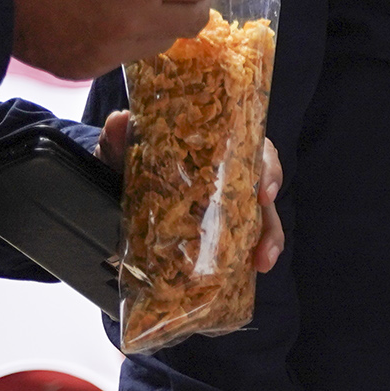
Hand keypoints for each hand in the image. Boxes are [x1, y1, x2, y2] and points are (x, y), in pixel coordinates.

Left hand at [98, 113, 286, 272]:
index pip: (255, 150)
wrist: (118, 188)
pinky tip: (254, 269)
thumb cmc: (131, 162)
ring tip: (263, 263)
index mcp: (218, 147)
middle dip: (271, 217)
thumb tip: (119, 121)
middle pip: (265, 187)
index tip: (264, 193)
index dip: (267, 169)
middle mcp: (231, 174)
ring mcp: (229, 204)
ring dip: (269, 239)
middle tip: (265, 242)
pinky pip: (246, 239)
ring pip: (263, 217)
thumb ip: (121, 138)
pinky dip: (253, 253)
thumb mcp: (124, 150)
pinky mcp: (221, 229)